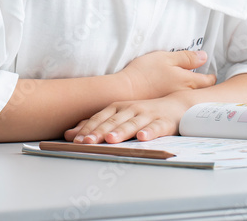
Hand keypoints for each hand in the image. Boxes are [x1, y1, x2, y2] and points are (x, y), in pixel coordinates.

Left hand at [63, 94, 190, 144]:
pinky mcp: (164, 122)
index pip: (99, 118)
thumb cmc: (143, 113)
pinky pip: (156, 128)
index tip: (76, 140)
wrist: (176, 105)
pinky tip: (142, 138)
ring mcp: (147, 115)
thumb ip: (96, 125)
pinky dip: (149, 132)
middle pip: (113, 121)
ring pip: (132, 124)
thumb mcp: (119, 116)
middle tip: (87, 142)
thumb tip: (70, 134)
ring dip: (121, 131)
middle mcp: (130, 109)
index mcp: (118, 107)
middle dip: (99, 132)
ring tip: (110, 139)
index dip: (87, 129)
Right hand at [117, 50, 215, 99]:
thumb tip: (204, 57)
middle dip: (204, 88)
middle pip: (202, 92)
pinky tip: (173, 96)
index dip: (211, 77)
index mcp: (188, 81)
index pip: (208, 81)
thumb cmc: (145, 72)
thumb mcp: (166, 57)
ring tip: (189, 89)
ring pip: (190, 98)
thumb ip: (186, 57)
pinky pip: (178, 104)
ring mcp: (175, 103)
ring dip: (192, 94)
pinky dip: (180, 101)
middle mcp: (185, 94)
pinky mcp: (164, 108)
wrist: (125, 90)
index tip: (211, 75)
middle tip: (204, 82)